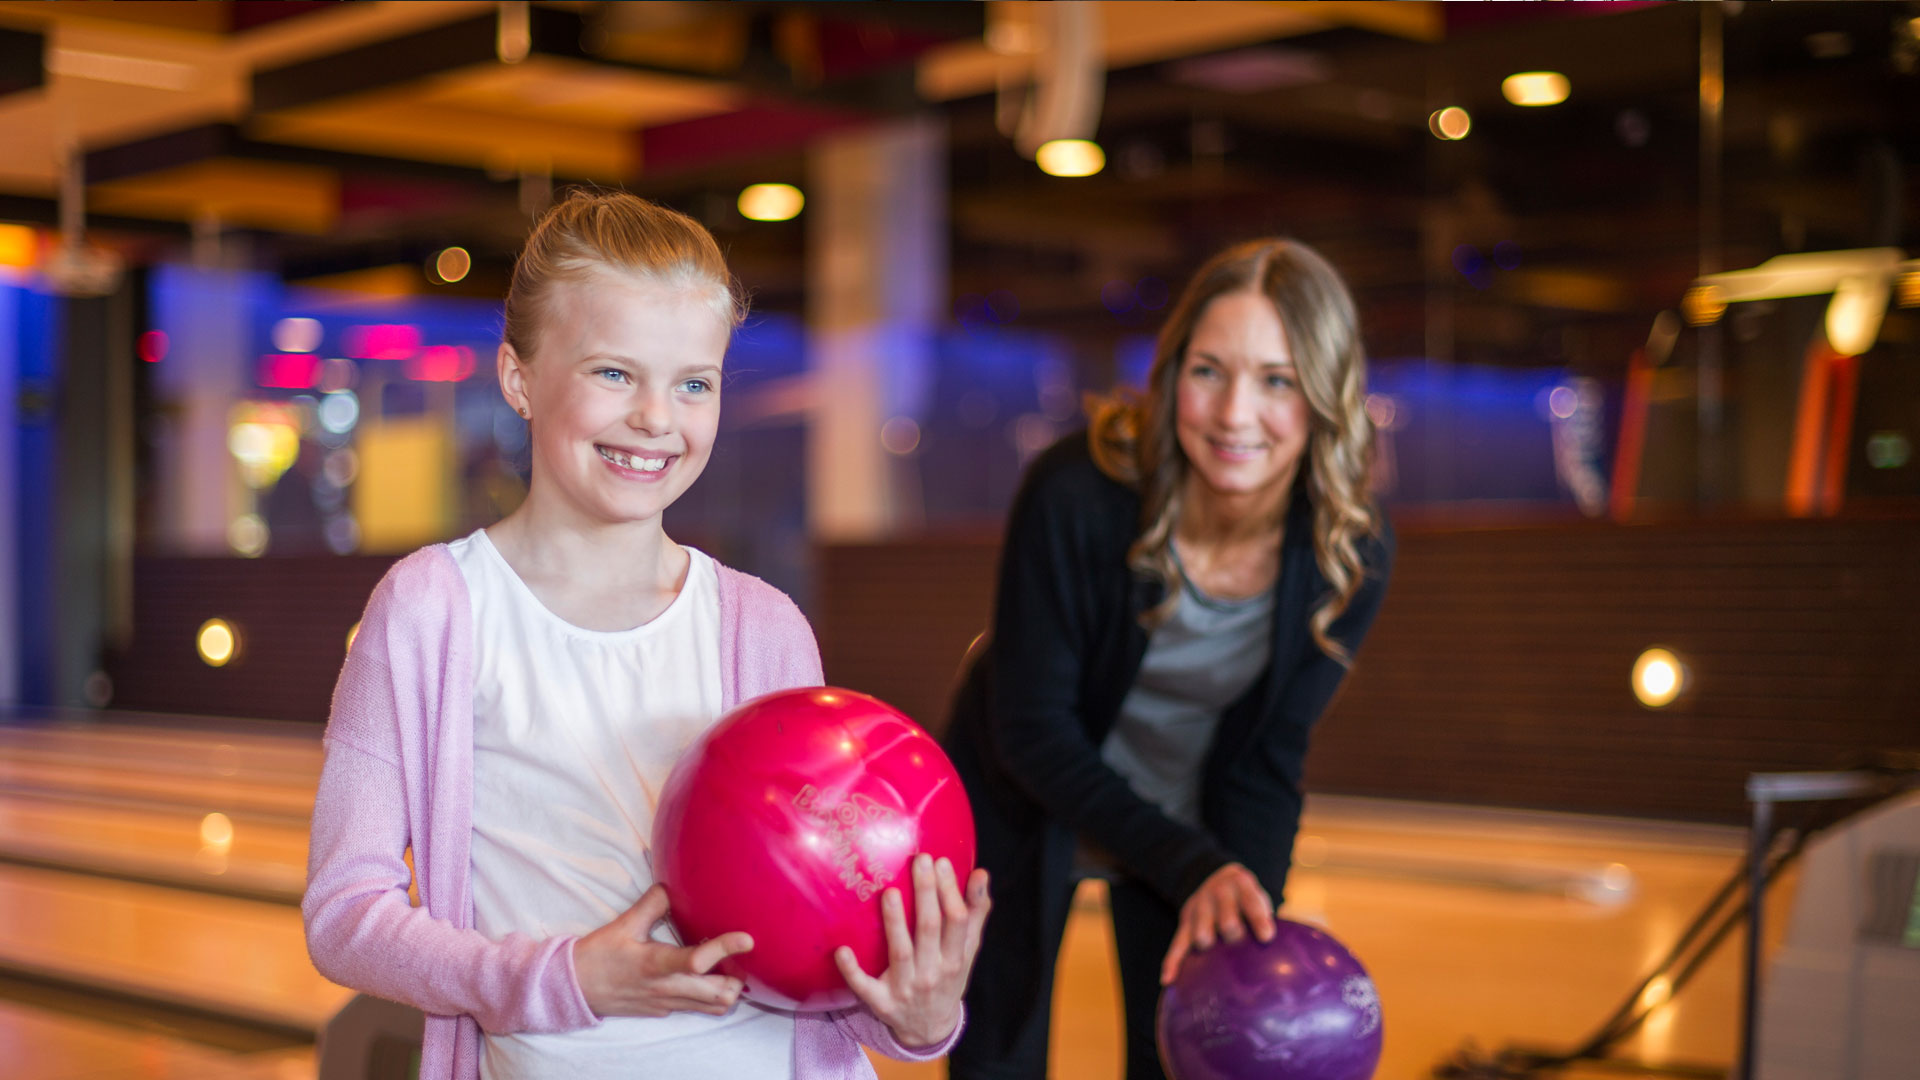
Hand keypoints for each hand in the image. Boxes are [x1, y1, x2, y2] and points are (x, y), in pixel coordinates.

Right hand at [572, 884, 753, 1017]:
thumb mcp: (623, 925)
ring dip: (728, 990)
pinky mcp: (664, 1011)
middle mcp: (666, 989)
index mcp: (655, 964)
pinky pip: (698, 1008)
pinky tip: (708, 977)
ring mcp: (666, 1003)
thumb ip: (652, 904)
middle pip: (718, 995)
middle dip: (738, 978)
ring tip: (730, 968)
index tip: (747, 939)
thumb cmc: (598, 956)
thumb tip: (671, 884)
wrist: (575, 989)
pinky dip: (711, 996)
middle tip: (743, 957)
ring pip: (713, 1007)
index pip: (696, 961)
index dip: (724, 950)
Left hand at [834, 854, 990, 1048]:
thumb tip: (981, 872)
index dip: (950, 891)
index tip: (942, 861)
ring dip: (894, 923)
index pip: (957, 920)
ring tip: (889, 892)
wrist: (931, 1028)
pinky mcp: (882, 1003)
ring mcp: (906, 988)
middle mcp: (933, 973)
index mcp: (956, 958)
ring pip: (901, 952)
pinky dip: (852, 971)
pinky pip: (864, 987)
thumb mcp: (968, 950)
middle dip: (926, 894)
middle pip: (930, 929)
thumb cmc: (948, 977)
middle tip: (920, 860)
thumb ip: (975, 912)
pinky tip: (841, 950)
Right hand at [1159, 862, 1274, 984]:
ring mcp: (1199, 908)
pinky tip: (1168, 980)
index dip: (1259, 919)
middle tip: (1238, 944)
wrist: (1211, 875)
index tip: (1268, 937)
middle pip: (1225, 917)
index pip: (1251, 902)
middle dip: (1232, 932)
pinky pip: (1177, 943)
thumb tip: (1298, 945)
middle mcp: (1218, 894)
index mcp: (1241, 886)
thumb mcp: (1257, 895)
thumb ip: (1269, 918)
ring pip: (1200, 930)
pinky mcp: (1185, 922)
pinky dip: (1172, 961)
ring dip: (1206, 943)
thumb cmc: (1245, 898)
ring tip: (1211, 960)